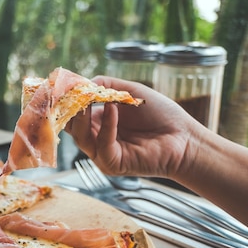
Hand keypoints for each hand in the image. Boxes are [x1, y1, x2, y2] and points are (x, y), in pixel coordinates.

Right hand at [65, 76, 203, 177]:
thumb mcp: (130, 92)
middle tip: (72, 91)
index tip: (64, 85)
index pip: (74, 114)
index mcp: (99, 123)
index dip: (68, 100)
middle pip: (72, 126)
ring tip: (89, 98)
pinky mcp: (113, 164)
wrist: (184, 138)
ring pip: (81, 137)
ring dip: (83, 116)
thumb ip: (106, 85)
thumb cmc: (161, 115)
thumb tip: (83, 83)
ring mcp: (103, 153)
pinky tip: (113, 108)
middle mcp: (97, 139)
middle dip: (70, 108)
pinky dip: (106, 125)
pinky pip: (102, 145)